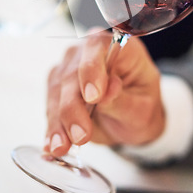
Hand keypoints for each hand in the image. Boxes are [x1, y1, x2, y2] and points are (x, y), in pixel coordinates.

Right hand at [44, 30, 164, 155]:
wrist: (131, 119)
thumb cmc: (141, 105)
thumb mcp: (142, 107)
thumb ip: (123, 99)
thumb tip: (109, 90)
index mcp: (117, 46)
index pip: (97, 47)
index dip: (92, 70)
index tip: (93, 97)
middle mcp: (89, 51)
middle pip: (72, 73)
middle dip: (73, 107)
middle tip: (81, 135)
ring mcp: (70, 67)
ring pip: (57, 91)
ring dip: (58, 121)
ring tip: (62, 146)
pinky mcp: (57, 87)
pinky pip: (50, 105)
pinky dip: (52, 127)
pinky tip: (53, 144)